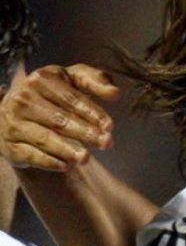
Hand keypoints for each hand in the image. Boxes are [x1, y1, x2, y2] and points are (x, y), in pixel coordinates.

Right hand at [0, 64, 117, 169]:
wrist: (17, 112)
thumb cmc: (55, 95)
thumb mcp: (73, 80)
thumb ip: (95, 80)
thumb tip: (115, 92)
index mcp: (41, 79)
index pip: (71, 98)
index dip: (92, 112)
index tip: (110, 126)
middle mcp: (23, 99)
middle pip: (59, 119)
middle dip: (85, 132)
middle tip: (107, 143)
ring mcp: (13, 122)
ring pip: (44, 138)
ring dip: (66, 149)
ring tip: (86, 158)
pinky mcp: (10, 144)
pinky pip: (30, 154)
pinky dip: (48, 161)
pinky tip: (66, 166)